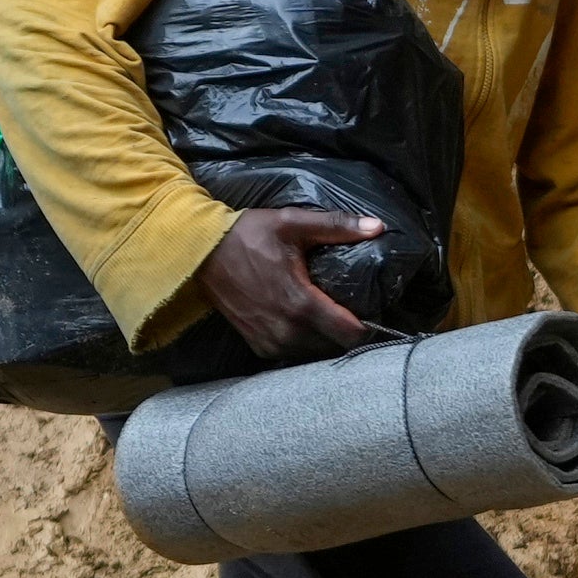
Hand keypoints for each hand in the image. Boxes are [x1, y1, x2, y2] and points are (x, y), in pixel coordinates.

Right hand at [196, 208, 382, 359]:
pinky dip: (304, 343)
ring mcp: (271, 342)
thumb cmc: (247, 235)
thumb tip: (376, 226)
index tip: (371, 310)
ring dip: (326, 339)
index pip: (350, 334)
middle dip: (348, 331)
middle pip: (336, 346)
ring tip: (331, 316)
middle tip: (352, 310)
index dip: (367, 325)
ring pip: (315, 352)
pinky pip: (293, 354)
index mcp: (301, 304)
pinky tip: (306, 323)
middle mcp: (287, 331)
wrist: (201, 253)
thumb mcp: (292, 223)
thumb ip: (337, 226)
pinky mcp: (258, 345)